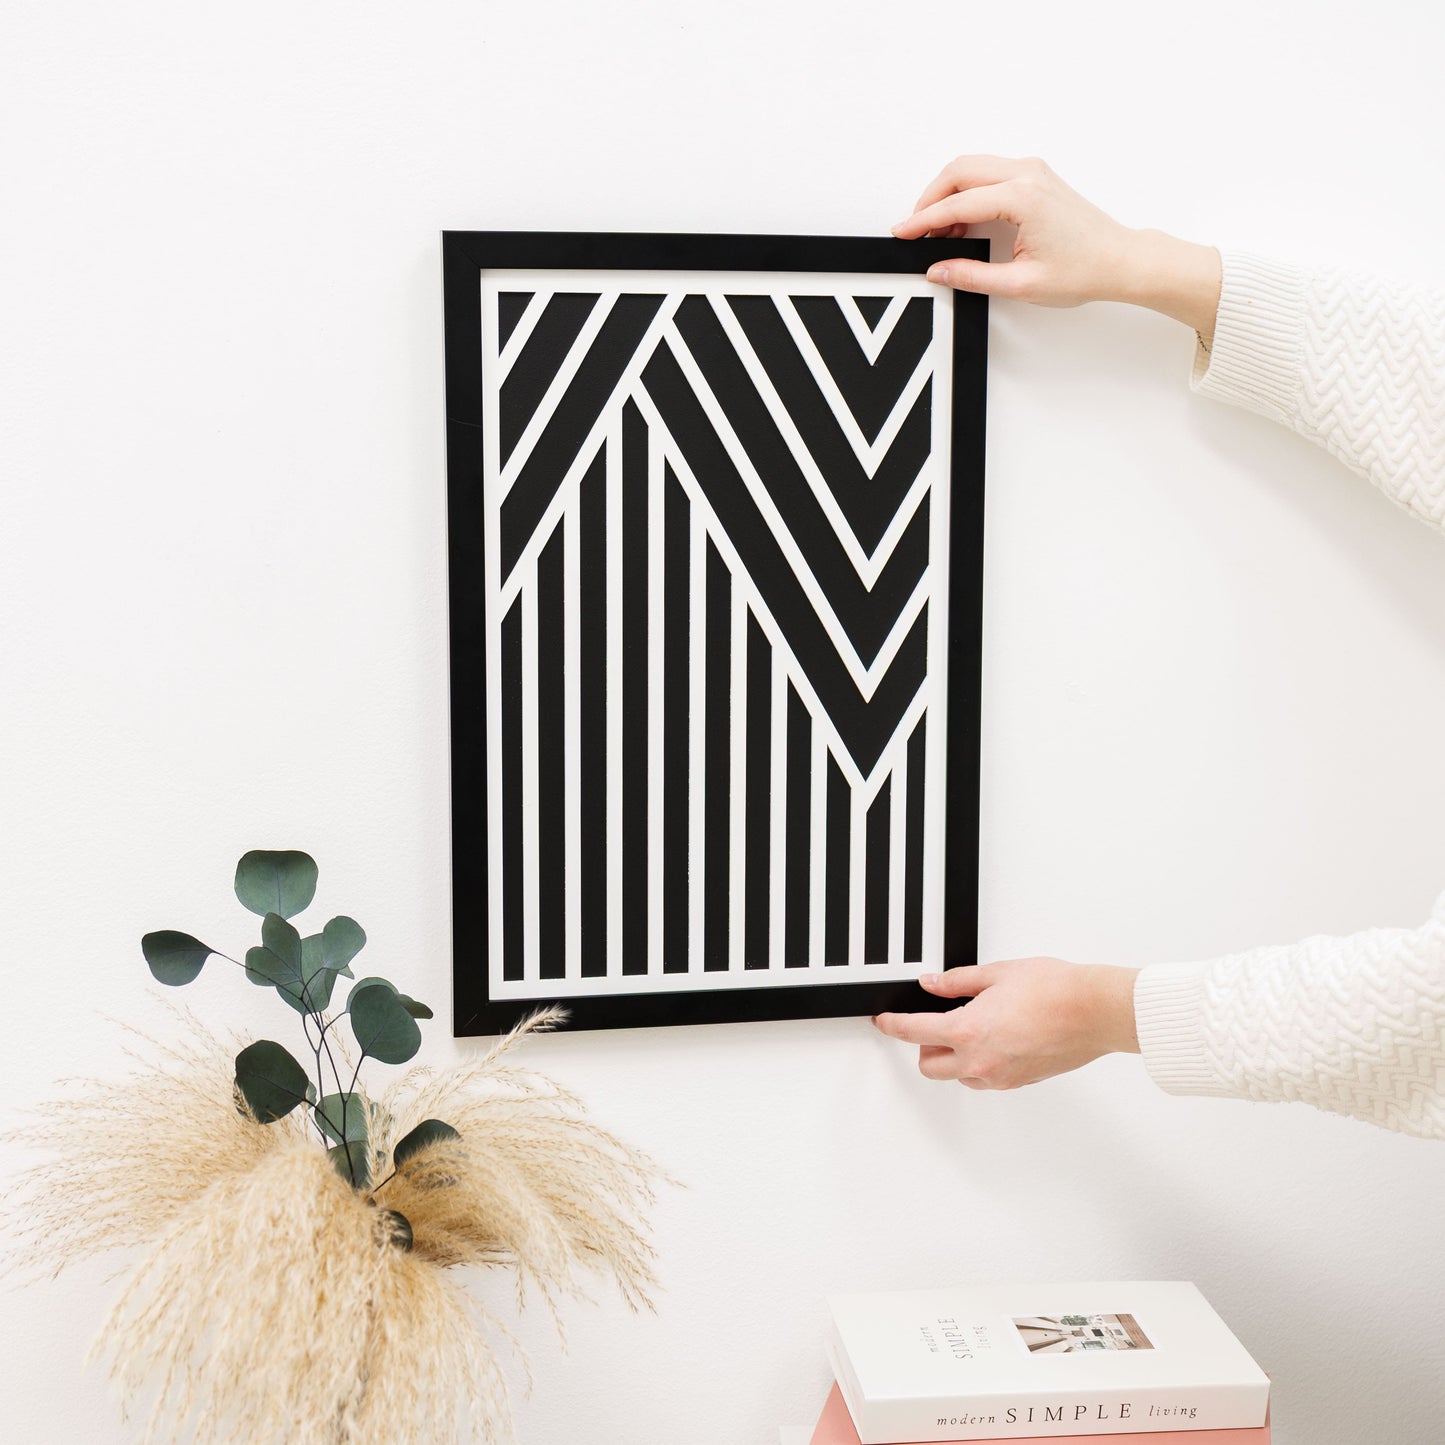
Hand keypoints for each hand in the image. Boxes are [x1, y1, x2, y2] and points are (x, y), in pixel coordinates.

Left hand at [872, 958, 1139, 1088]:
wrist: (1095, 1011)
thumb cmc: (1055, 990)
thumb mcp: (997, 973)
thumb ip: (957, 982)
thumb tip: (932, 985)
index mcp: (968, 1031)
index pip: (913, 1032)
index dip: (893, 1025)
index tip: (885, 1021)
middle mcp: (980, 1061)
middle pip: (929, 1066)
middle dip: (924, 1046)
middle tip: (934, 1022)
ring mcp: (1000, 1076)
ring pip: (958, 1076)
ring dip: (953, 1058)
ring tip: (972, 1028)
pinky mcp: (1019, 1082)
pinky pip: (985, 1079)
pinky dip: (979, 1064)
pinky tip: (994, 1040)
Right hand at [892, 155, 1220, 341]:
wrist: (1120, 260)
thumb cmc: (1084, 270)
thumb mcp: (1020, 283)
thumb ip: (971, 275)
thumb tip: (938, 269)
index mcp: (1022, 198)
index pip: (957, 203)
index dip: (924, 220)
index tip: (903, 233)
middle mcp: (1027, 175)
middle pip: (959, 171)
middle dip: (930, 198)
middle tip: (915, 229)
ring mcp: (1033, 171)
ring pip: (972, 167)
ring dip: (949, 193)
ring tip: (939, 231)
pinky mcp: (1036, 176)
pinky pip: (989, 173)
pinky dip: (968, 191)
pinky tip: (963, 221)